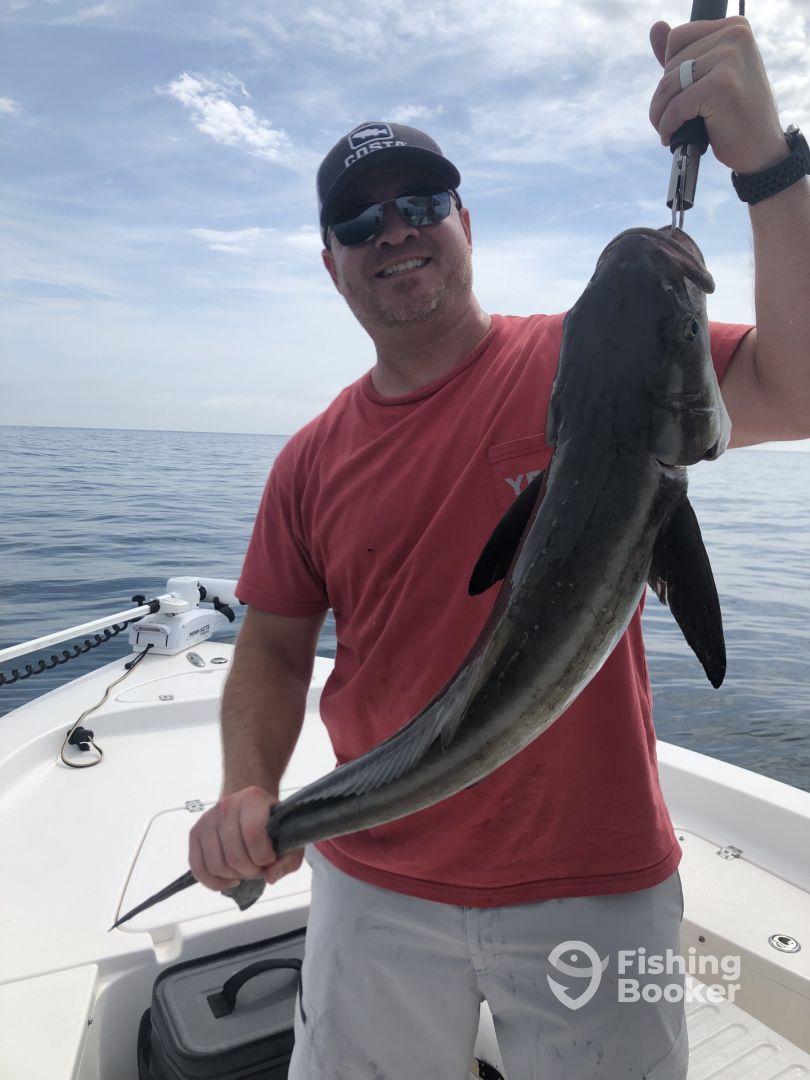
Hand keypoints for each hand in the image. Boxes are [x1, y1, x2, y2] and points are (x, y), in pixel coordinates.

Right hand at [188, 785, 303, 891]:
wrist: (247, 807)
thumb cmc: (268, 823)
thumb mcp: (288, 837)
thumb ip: (289, 860)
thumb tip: (270, 877)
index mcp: (252, 798)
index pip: (253, 834)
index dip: (263, 857)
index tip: (270, 859)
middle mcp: (227, 805)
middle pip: (234, 855)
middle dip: (249, 871)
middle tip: (258, 868)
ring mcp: (208, 819)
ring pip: (216, 864)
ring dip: (233, 876)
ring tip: (244, 871)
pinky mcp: (195, 833)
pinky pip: (198, 867)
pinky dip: (213, 882)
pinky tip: (227, 880)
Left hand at [649, 17, 785, 175]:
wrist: (761, 149)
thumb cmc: (734, 115)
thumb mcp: (709, 77)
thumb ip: (683, 53)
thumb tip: (656, 27)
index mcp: (734, 27)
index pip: (677, 39)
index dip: (670, 71)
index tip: (680, 94)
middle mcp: (734, 36)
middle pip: (670, 63)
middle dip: (664, 97)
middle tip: (673, 119)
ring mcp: (729, 58)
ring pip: (669, 84)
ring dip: (660, 113)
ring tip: (669, 129)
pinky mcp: (720, 85)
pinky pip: (675, 106)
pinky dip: (667, 126)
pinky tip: (672, 137)